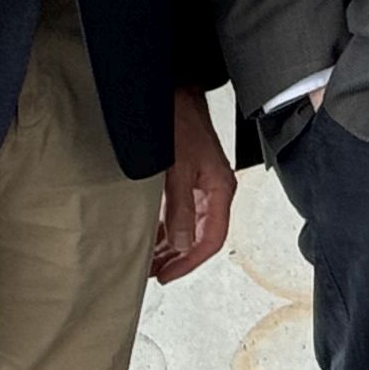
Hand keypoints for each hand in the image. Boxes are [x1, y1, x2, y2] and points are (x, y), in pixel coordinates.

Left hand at [151, 88, 234, 280]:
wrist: (176, 94)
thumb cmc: (181, 123)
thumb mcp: (178, 169)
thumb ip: (179, 208)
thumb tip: (180, 244)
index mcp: (219, 191)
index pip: (210, 239)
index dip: (189, 261)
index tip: (167, 275)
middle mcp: (213, 192)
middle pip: (200, 237)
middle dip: (178, 259)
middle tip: (154, 274)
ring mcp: (201, 187)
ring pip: (188, 228)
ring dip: (170, 246)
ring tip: (149, 262)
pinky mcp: (187, 180)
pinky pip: (179, 214)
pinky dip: (165, 229)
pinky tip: (151, 238)